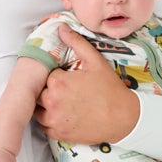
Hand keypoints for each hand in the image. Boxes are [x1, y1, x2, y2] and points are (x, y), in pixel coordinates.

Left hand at [34, 26, 138, 144]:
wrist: (122, 118)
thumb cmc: (110, 89)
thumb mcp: (95, 61)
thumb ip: (77, 43)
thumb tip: (62, 28)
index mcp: (58, 82)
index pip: (46, 76)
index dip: (56, 77)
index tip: (67, 79)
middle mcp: (52, 101)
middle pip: (40, 93)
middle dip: (50, 91)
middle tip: (67, 91)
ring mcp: (54, 120)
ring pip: (39, 110)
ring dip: (46, 106)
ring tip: (63, 103)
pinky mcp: (59, 134)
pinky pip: (45, 127)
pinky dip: (50, 121)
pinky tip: (63, 115)